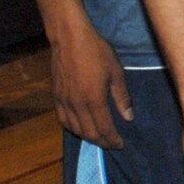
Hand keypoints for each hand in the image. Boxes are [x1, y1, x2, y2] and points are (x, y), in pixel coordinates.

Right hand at [50, 22, 130, 149]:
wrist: (69, 38)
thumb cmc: (96, 52)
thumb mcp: (116, 72)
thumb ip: (122, 97)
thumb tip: (128, 117)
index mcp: (94, 100)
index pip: (104, 129)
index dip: (112, 140)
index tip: (120, 145)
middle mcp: (76, 105)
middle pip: (88, 133)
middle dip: (101, 142)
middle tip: (111, 144)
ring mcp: (64, 101)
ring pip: (74, 128)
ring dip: (87, 137)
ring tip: (98, 138)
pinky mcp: (55, 96)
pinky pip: (62, 119)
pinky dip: (72, 128)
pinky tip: (79, 127)